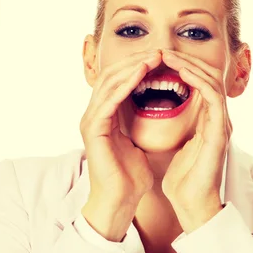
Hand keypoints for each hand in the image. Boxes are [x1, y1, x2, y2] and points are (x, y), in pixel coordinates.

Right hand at [79, 49, 161, 240]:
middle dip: (135, 60)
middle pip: (111, 75)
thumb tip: (154, 109)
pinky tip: (141, 74)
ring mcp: (91, 121)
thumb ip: (139, 122)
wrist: (120, 201)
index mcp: (105, 116)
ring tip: (154, 57)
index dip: (138, 66)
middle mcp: (94, 114)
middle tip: (159, 51)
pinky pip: (108, 99)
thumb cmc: (130, 176)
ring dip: (132, 67)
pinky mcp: (93, 130)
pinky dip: (125, 84)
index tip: (162, 58)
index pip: (118, 81)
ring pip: (108, 82)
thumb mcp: (138, 141)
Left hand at [160, 50, 231, 231]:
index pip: (199, 83)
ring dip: (190, 64)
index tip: (158, 60)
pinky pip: (212, 95)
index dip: (182, 68)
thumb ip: (175, 126)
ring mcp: (221, 123)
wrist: (192, 205)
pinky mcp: (220, 131)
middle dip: (185, 60)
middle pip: (207, 76)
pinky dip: (198, 80)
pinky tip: (181, 72)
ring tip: (168, 55)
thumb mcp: (175, 145)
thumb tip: (158, 112)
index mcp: (208, 121)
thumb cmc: (182, 180)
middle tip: (162, 50)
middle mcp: (218, 118)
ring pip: (212, 80)